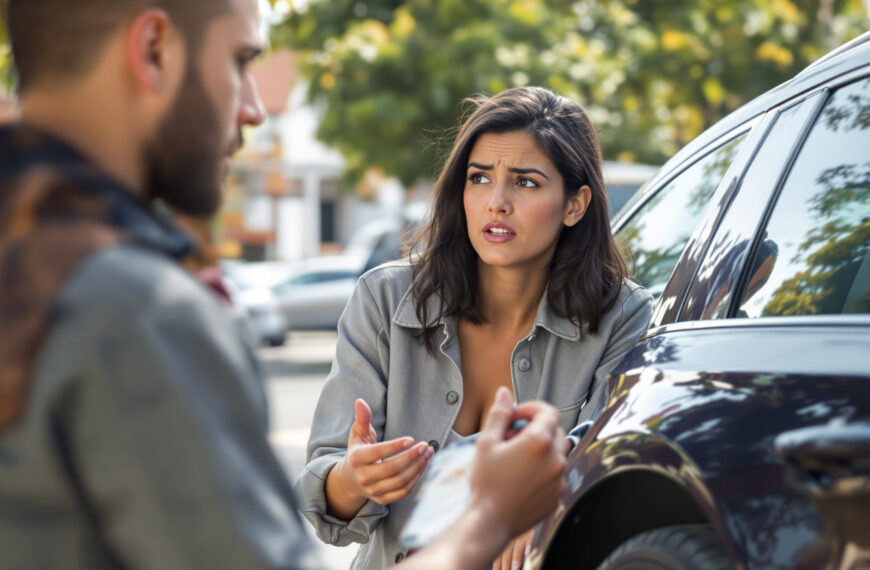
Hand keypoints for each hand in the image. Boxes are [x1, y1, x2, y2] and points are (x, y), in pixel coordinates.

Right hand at [326, 399, 432, 519]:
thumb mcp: (358, 434)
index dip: (396, 447)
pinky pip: (403, 491)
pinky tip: (423, 465)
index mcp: (357, 459)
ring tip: (428, 453)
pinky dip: (416, 478)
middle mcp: (364, 477)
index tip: (412, 439)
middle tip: (425, 445)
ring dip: (418, 467)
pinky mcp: (382, 499)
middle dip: (411, 457)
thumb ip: (362, 419)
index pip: (378, 453)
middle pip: (392, 469)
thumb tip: (360, 401)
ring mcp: (373, 490)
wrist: (350, 480)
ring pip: (400, 481)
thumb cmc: (358, 451)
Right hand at [388, 390, 566, 569]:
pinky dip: (543, 469)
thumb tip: (505, 394)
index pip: (548, 411)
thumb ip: (499, 415)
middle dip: (536, 429)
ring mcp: (559, 479)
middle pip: (555, 431)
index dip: (531, 409)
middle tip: (511, 438)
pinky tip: (521, 477)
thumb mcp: (486, 443)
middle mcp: (555, 459)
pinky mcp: (557, 495)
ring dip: (541, 449)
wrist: (490, 522)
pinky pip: (555, 474)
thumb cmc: (486, 483)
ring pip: (557, 453)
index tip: (516, 417)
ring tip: (516, 458)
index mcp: (539, 442)